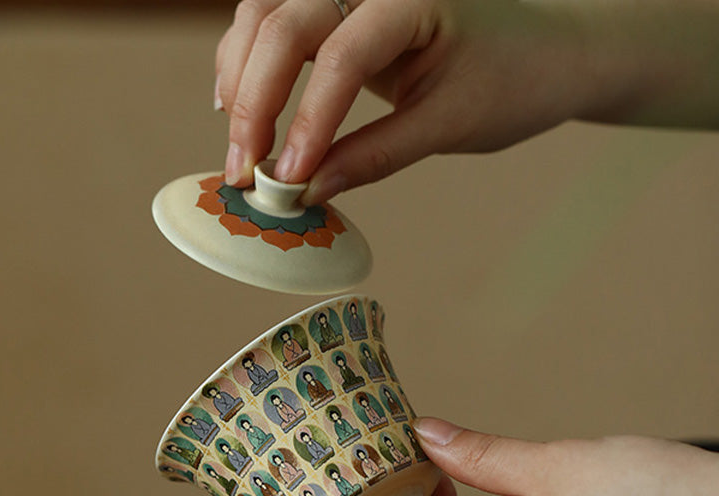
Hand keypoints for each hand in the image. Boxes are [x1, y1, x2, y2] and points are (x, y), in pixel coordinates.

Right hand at [215, 0, 716, 203]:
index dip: (311, 119)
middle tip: (246, 170)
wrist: (544, 56)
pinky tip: (239, 104)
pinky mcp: (340, 11)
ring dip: (241, 77)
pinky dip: (249, 64)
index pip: (344, 53)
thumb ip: (376, 155)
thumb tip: (309, 190)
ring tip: (239, 143)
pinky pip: (275, 24)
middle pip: (285, 20)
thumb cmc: (511, 83)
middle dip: (257, 98)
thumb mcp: (448, 125)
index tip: (290, 178)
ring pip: (265, 13)